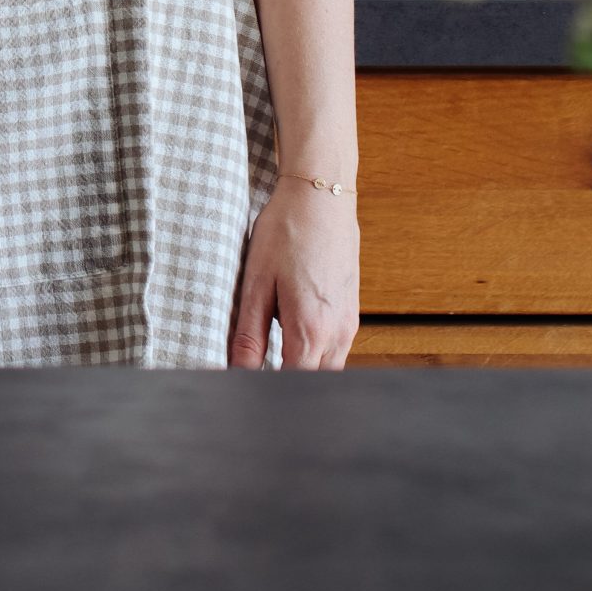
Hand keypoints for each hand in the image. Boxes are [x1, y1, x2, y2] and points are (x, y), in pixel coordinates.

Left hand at [229, 178, 359, 370]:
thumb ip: (249, 334)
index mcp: (310, 330)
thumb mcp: (257, 282)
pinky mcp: (353, 312)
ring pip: (328, 369)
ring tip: (274, 355)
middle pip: (314, 383)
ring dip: (304, 370)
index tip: (250, 388)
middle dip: (288, 385)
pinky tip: (295, 333)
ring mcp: (349, 323)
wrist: (322, 196)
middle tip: (258, 376)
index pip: (292, 385)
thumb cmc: (286, 232)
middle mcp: (337, 334)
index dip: (271, 394)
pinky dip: (316, 353)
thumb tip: (238, 372)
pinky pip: (336, 349)